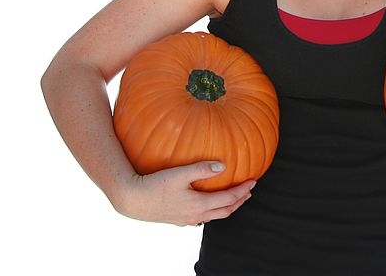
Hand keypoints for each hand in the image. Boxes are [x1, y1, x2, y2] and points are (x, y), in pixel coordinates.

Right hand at [113, 161, 255, 226]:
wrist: (131, 200)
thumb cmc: (154, 185)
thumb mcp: (179, 173)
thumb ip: (201, 168)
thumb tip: (223, 166)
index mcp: (199, 204)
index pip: (229, 199)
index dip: (243, 190)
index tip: (254, 181)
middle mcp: (195, 215)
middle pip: (225, 211)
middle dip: (240, 201)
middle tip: (249, 191)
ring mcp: (186, 220)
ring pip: (214, 216)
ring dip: (227, 207)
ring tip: (235, 197)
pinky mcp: (177, 220)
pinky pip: (201, 217)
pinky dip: (212, 210)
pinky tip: (209, 204)